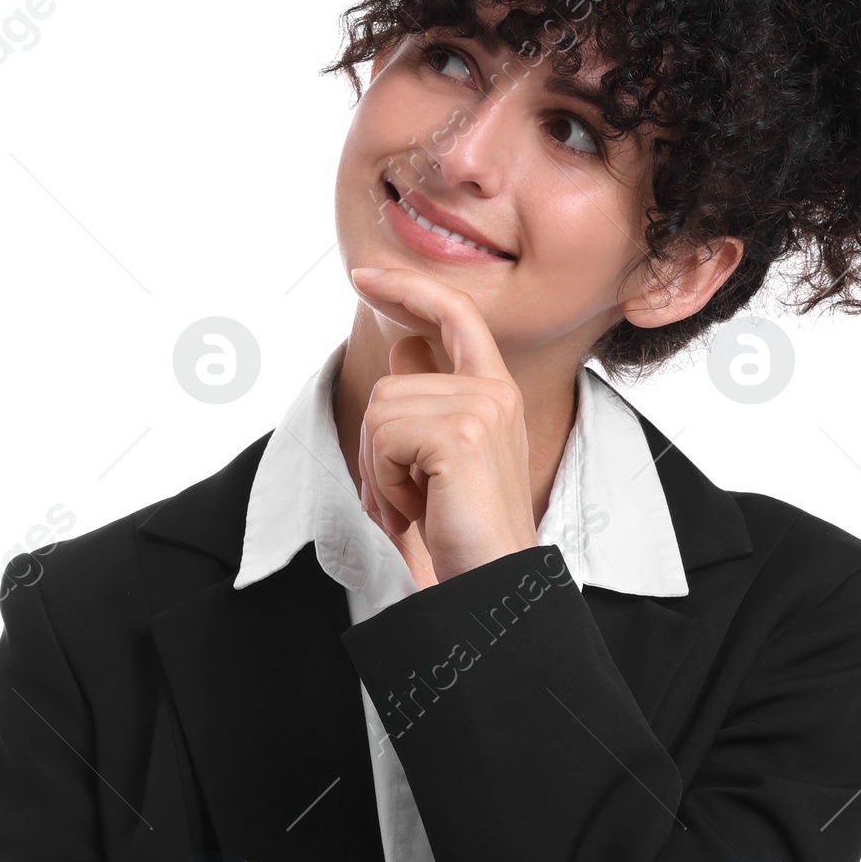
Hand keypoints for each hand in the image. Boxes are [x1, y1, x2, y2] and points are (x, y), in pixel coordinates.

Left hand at [348, 266, 539, 582]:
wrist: (492, 586)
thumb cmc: (463, 534)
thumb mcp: (438, 460)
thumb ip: (426, 400)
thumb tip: (404, 349)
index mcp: (495, 394)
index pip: (455, 315)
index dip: (410, 288)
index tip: (365, 274)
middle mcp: (495, 393)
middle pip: (390, 384)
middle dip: (378, 449)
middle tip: (410, 499)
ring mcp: (482, 409)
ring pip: (380, 410)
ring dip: (381, 470)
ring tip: (418, 507)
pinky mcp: (462, 434)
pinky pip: (383, 436)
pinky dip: (385, 482)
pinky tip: (419, 510)